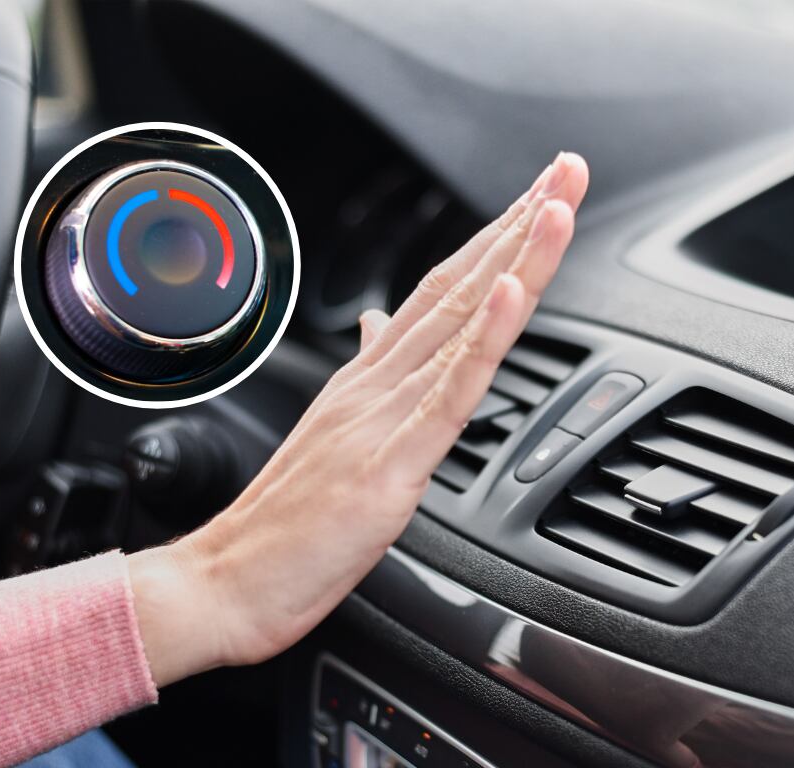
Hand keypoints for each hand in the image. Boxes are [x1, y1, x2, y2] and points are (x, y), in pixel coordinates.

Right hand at [128, 152, 589, 686]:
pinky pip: (447, 392)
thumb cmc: (284, 520)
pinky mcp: (390, 462)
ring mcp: (384, 416)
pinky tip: (508, 293)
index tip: (537, 198)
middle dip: (520, 225)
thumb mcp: (337, 433)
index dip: (493, 241)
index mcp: (370, 378)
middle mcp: (378, 381)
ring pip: (462, 325)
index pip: (442, 290)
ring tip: (554, 204)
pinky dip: (483, 339)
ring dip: (514, 260)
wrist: (228, 580)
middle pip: (460, 287)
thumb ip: (366, 373)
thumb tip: (380, 325)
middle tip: (564, 170)